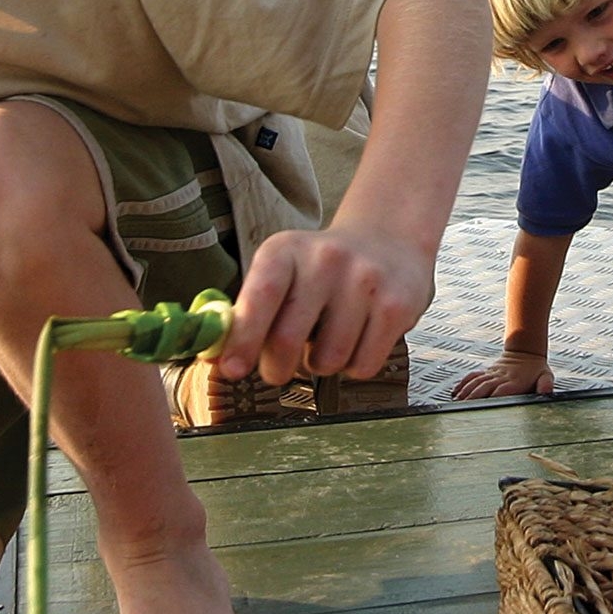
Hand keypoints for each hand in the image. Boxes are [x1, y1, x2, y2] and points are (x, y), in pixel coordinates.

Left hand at [216, 223, 432, 385]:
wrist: (388, 242)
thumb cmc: (319, 272)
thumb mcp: (281, 273)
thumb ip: (247, 314)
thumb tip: (215, 360)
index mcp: (286, 250)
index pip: (261, 295)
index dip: (243, 337)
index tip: (231, 371)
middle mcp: (326, 259)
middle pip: (288, 339)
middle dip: (276, 369)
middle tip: (277, 370)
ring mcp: (366, 281)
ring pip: (328, 360)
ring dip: (320, 365)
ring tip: (327, 340)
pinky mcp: (397, 306)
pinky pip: (362, 366)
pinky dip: (353, 367)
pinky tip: (356, 340)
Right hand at [452, 350, 553, 399]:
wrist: (526, 351)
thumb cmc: (537, 369)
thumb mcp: (546, 376)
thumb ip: (546, 385)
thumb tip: (546, 392)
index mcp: (515, 381)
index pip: (501, 392)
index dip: (493, 399)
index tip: (484, 409)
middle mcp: (501, 377)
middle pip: (484, 388)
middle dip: (474, 398)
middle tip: (463, 409)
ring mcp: (492, 374)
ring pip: (476, 382)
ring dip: (466, 392)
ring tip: (457, 403)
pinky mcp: (486, 372)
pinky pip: (472, 376)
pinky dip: (463, 384)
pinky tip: (456, 392)